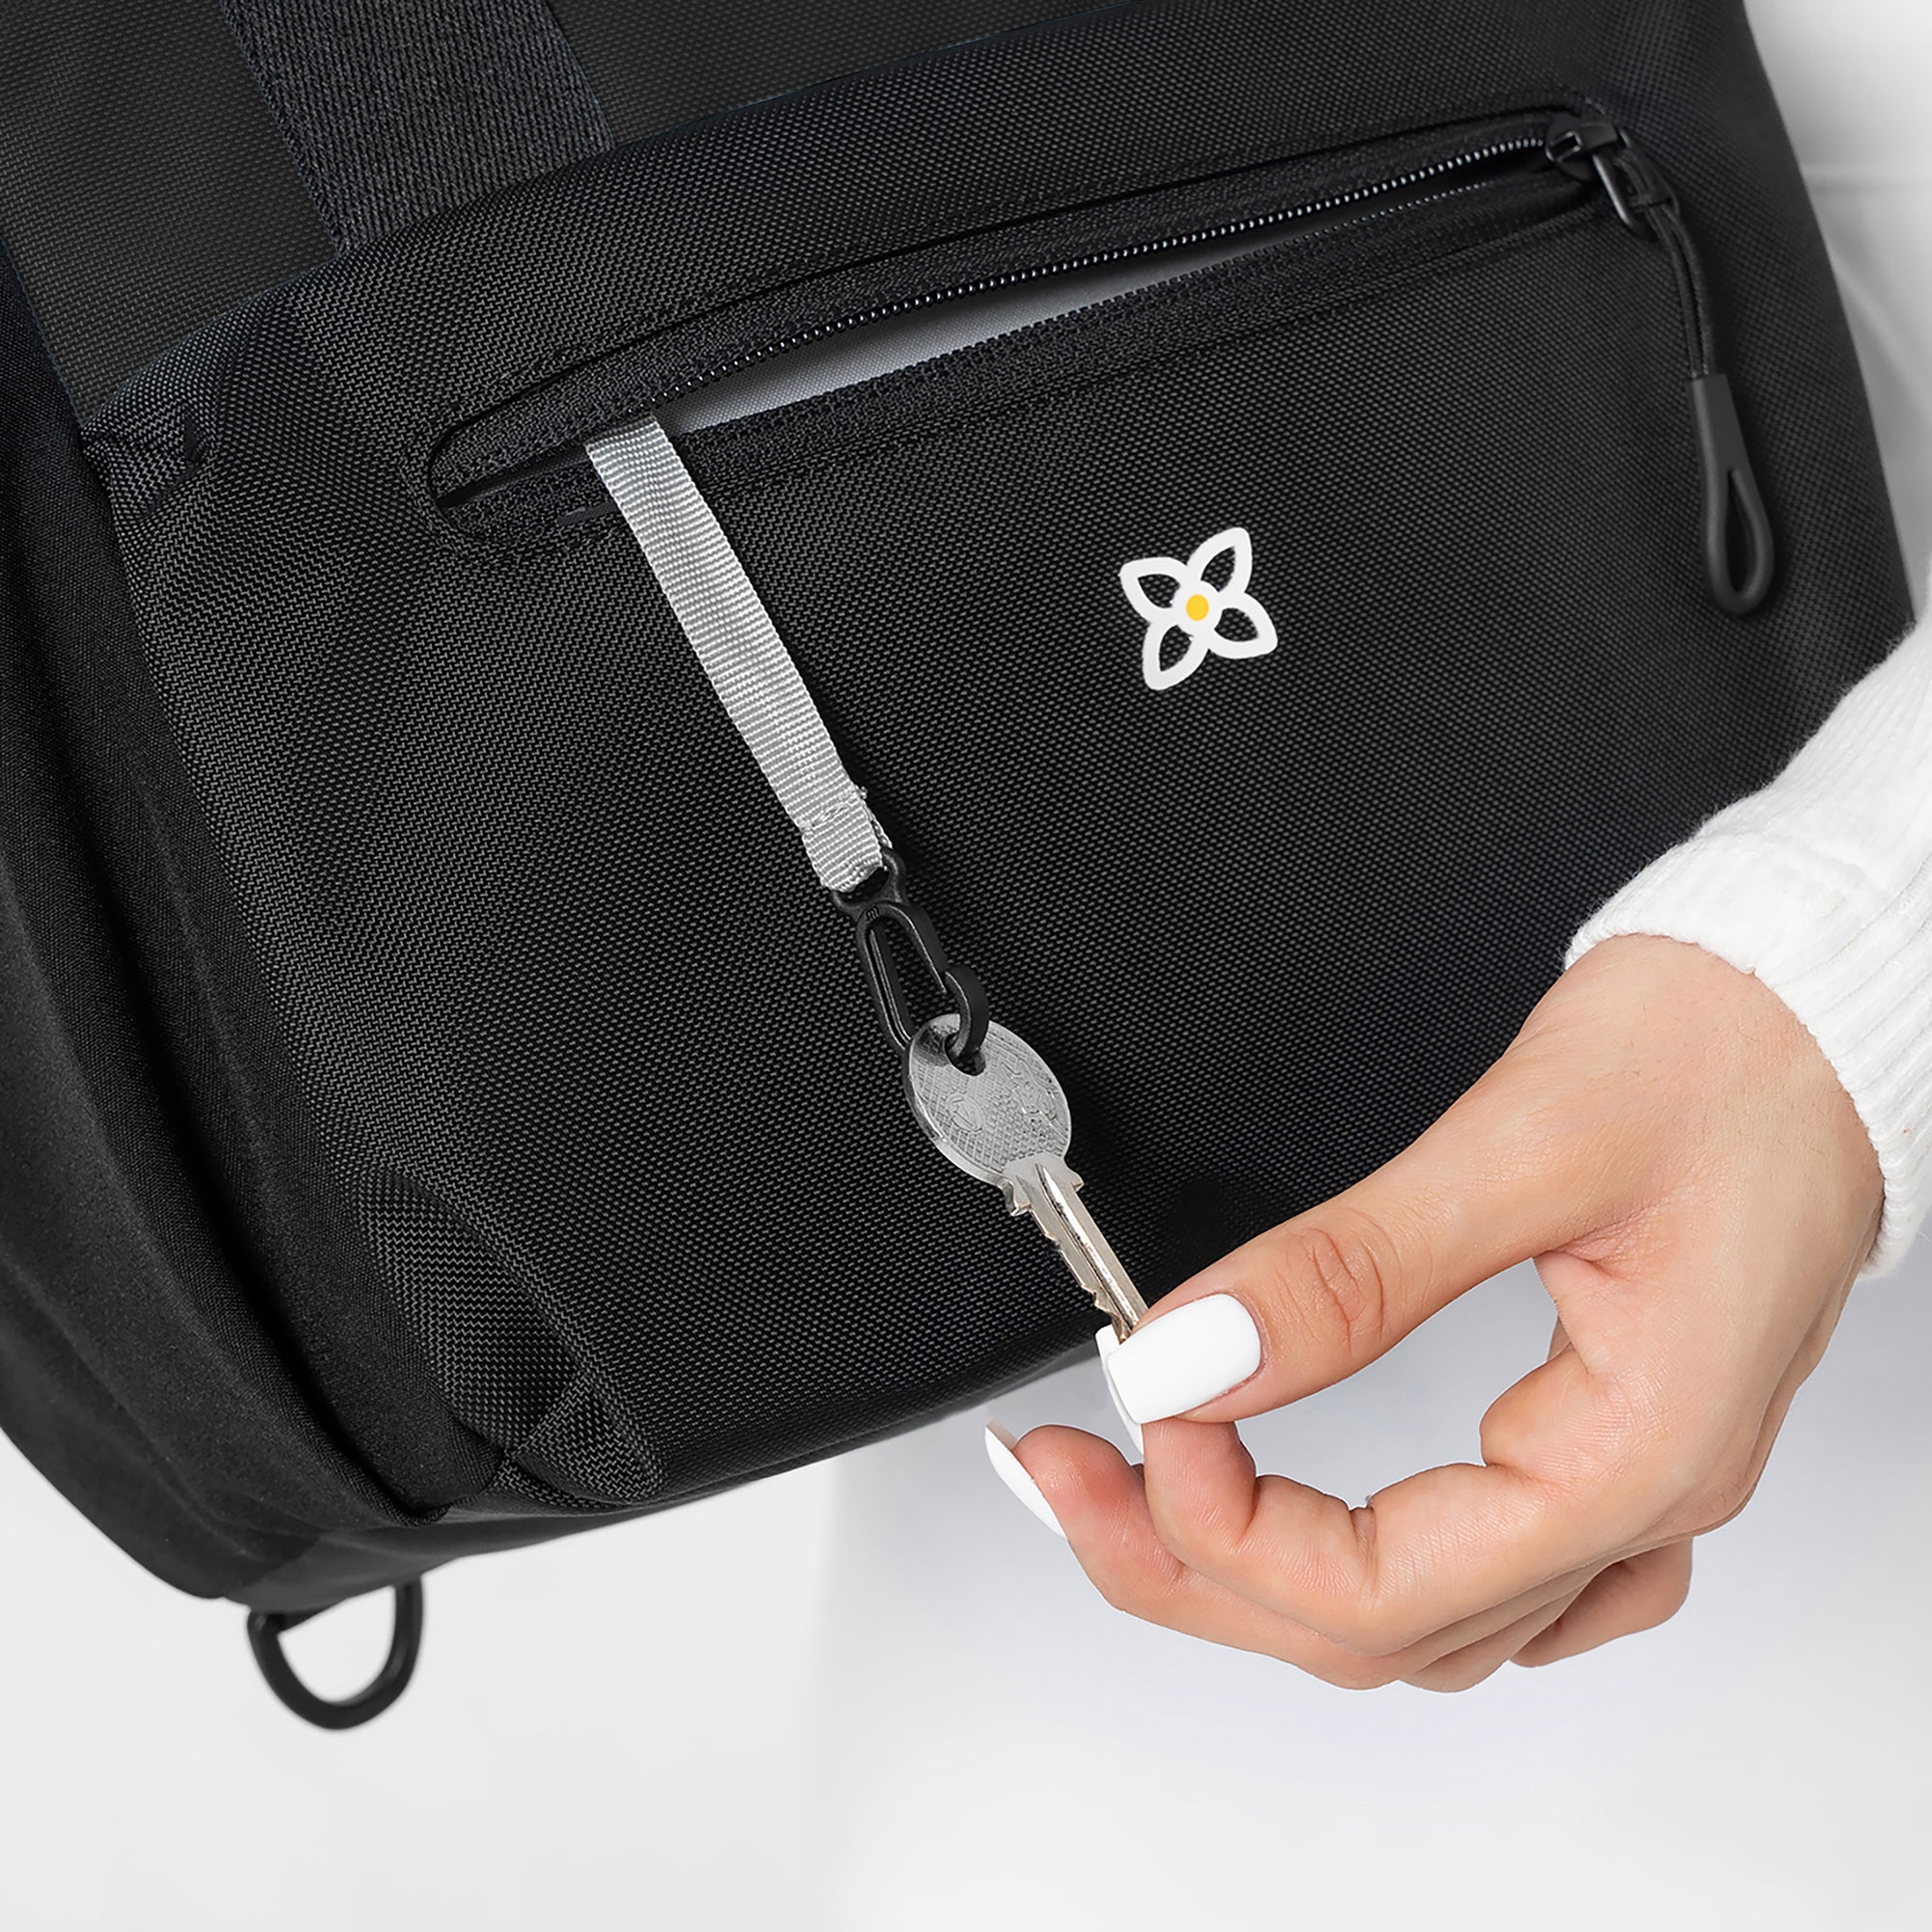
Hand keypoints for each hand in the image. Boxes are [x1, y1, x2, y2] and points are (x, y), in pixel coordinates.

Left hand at [999, 935, 1882, 1688]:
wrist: (1822, 1005)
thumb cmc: (1730, 1053)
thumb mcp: (1523, 1141)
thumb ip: (1348, 1269)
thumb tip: (1193, 1355)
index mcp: (1637, 1449)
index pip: (1389, 1587)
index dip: (1228, 1528)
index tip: (1138, 1416)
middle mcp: (1642, 1493)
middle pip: (1383, 1628)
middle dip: (1196, 1566)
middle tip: (1066, 1478)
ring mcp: (1635, 1474)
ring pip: (1424, 1611)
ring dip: (1265, 1568)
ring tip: (1143, 1484)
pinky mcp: (1616, 1431)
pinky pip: (1486, 1569)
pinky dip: (1366, 1559)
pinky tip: (1312, 1524)